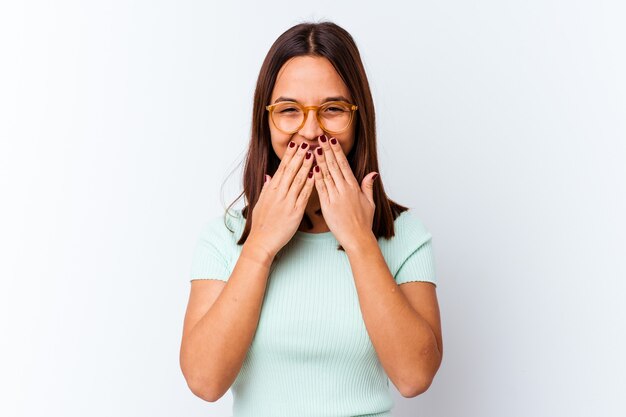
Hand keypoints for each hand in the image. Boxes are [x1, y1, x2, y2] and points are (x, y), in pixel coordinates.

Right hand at [248, 142, 315, 257]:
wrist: (262, 241)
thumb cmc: (261, 224)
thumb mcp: (260, 203)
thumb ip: (266, 188)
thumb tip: (269, 175)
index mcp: (271, 189)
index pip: (282, 168)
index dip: (289, 155)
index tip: (295, 144)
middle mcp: (279, 193)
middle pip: (291, 170)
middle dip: (299, 155)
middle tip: (306, 142)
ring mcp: (287, 201)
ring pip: (299, 180)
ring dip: (306, 166)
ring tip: (313, 154)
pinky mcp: (295, 212)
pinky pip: (304, 195)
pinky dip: (310, 184)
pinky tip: (316, 175)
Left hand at [312, 135, 378, 249]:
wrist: (357, 238)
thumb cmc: (363, 222)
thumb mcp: (370, 202)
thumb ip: (368, 186)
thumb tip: (373, 173)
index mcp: (354, 187)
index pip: (344, 164)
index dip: (337, 151)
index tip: (332, 140)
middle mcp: (345, 189)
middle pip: (334, 166)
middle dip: (326, 150)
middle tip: (320, 137)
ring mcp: (336, 197)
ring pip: (326, 174)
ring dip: (320, 160)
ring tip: (313, 147)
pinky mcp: (328, 206)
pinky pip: (321, 189)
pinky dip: (316, 177)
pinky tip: (312, 168)